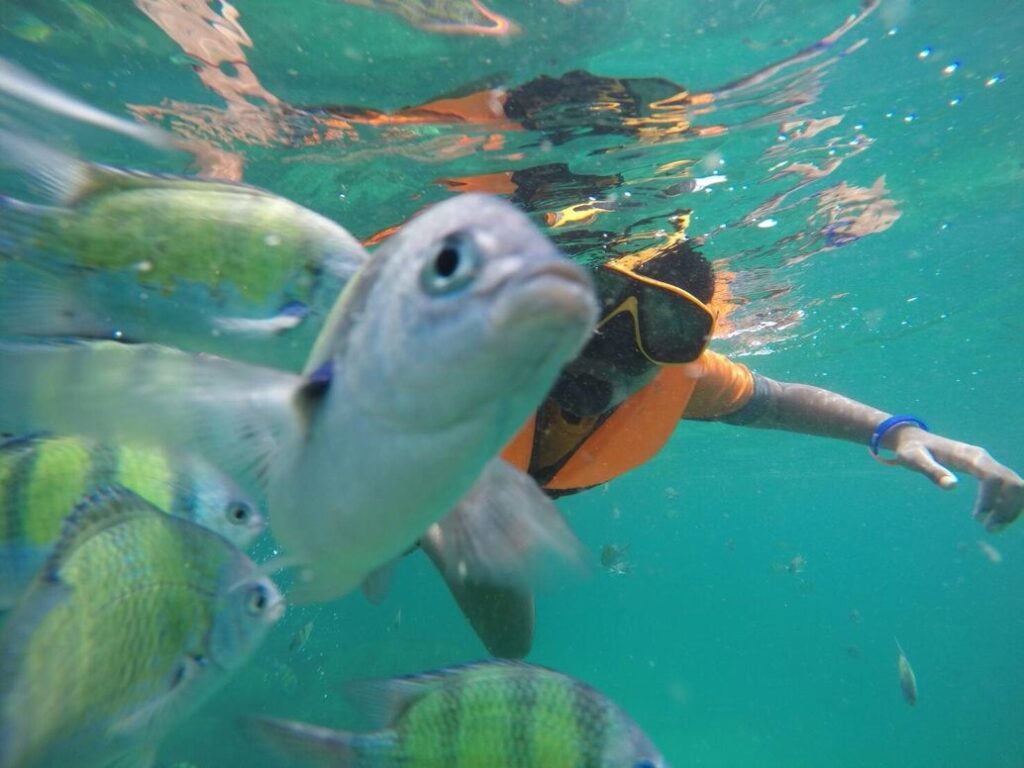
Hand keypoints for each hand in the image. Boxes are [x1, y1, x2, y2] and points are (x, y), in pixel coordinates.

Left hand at [884, 426, 1023, 531]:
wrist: (916, 441)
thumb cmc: (913, 450)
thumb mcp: (914, 459)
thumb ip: (932, 471)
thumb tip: (952, 486)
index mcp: (969, 455)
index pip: (993, 477)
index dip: (990, 499)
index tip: (976, 518)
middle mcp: (984, 459)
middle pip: (1012, 483)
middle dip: (1007, 508)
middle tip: (989, 529)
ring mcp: (988, 465)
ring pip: (1016, 486)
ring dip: (1012, 509)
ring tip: (993, 528)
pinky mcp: (988, 472)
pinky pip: (1010, 488)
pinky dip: (1011, 504)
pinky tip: (999, 519)